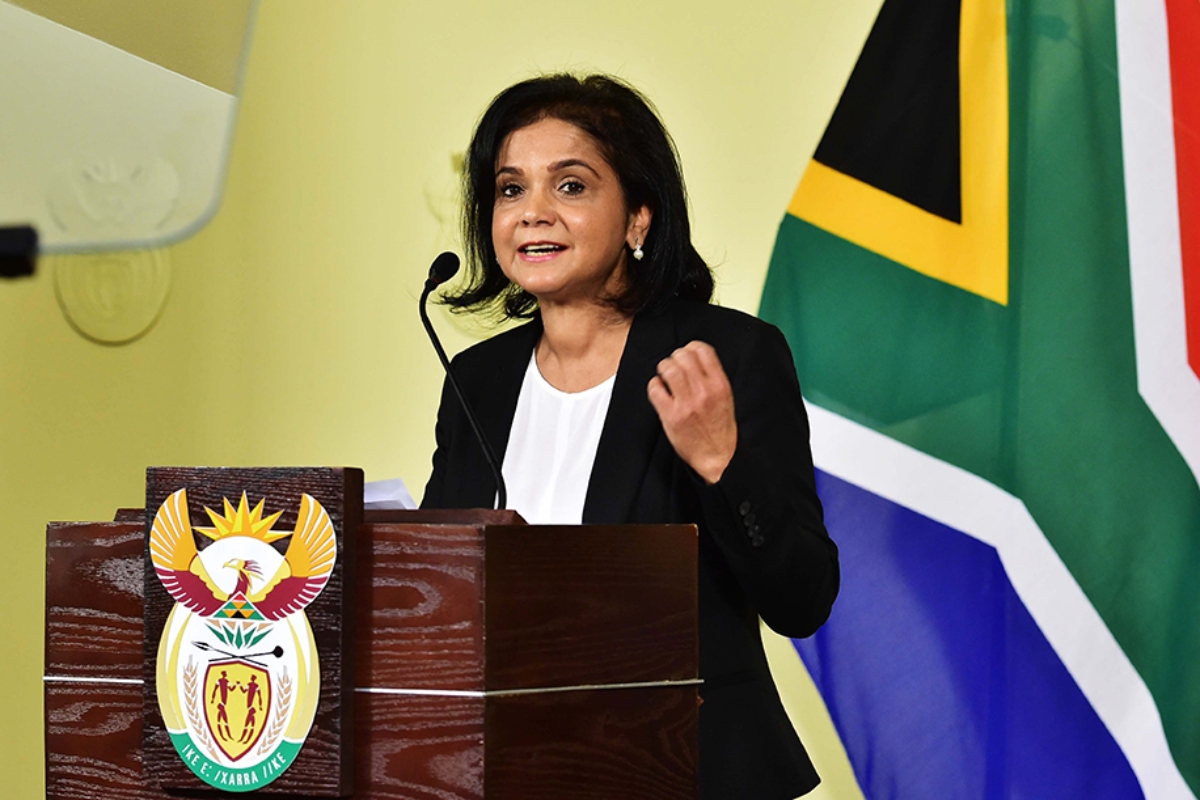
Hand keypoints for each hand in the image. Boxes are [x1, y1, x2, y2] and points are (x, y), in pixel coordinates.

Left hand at [647, 341, 736, 483]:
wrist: (717, 456)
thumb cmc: (720, 429)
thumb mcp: (726, 398)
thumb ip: (712, 377)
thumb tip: (695, 358)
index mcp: (719, 385)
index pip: (702, 350)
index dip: (691, 348)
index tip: (687, 354)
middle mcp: (703, 391)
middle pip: (682, 356)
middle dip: (675, 358)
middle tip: (674, 366)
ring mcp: (686, 403)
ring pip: (667, 368)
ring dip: (663, 369)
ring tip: (666, 377)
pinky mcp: (671, 415)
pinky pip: (655, 388)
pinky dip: (655, 386)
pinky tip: (660, 391)